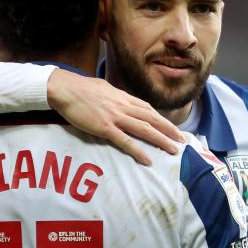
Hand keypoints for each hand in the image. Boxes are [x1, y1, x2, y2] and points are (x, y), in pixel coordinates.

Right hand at [46, 69, 183, 165]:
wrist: (65, 89)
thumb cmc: (81, 88)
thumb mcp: (104, 88)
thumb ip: (115, 96)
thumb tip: (120, 100)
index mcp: (123, 97)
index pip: (148, 109)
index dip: (161, 119)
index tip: (171, 127)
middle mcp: (123, 106)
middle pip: (152, 118)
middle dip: (169, 130)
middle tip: (182, 140)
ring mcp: (115, 117)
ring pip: (144, 129)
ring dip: (161, 140)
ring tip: (173, 150)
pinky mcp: (105, 128)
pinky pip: (125, 141)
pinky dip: (138, 151)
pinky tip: (147, 159)